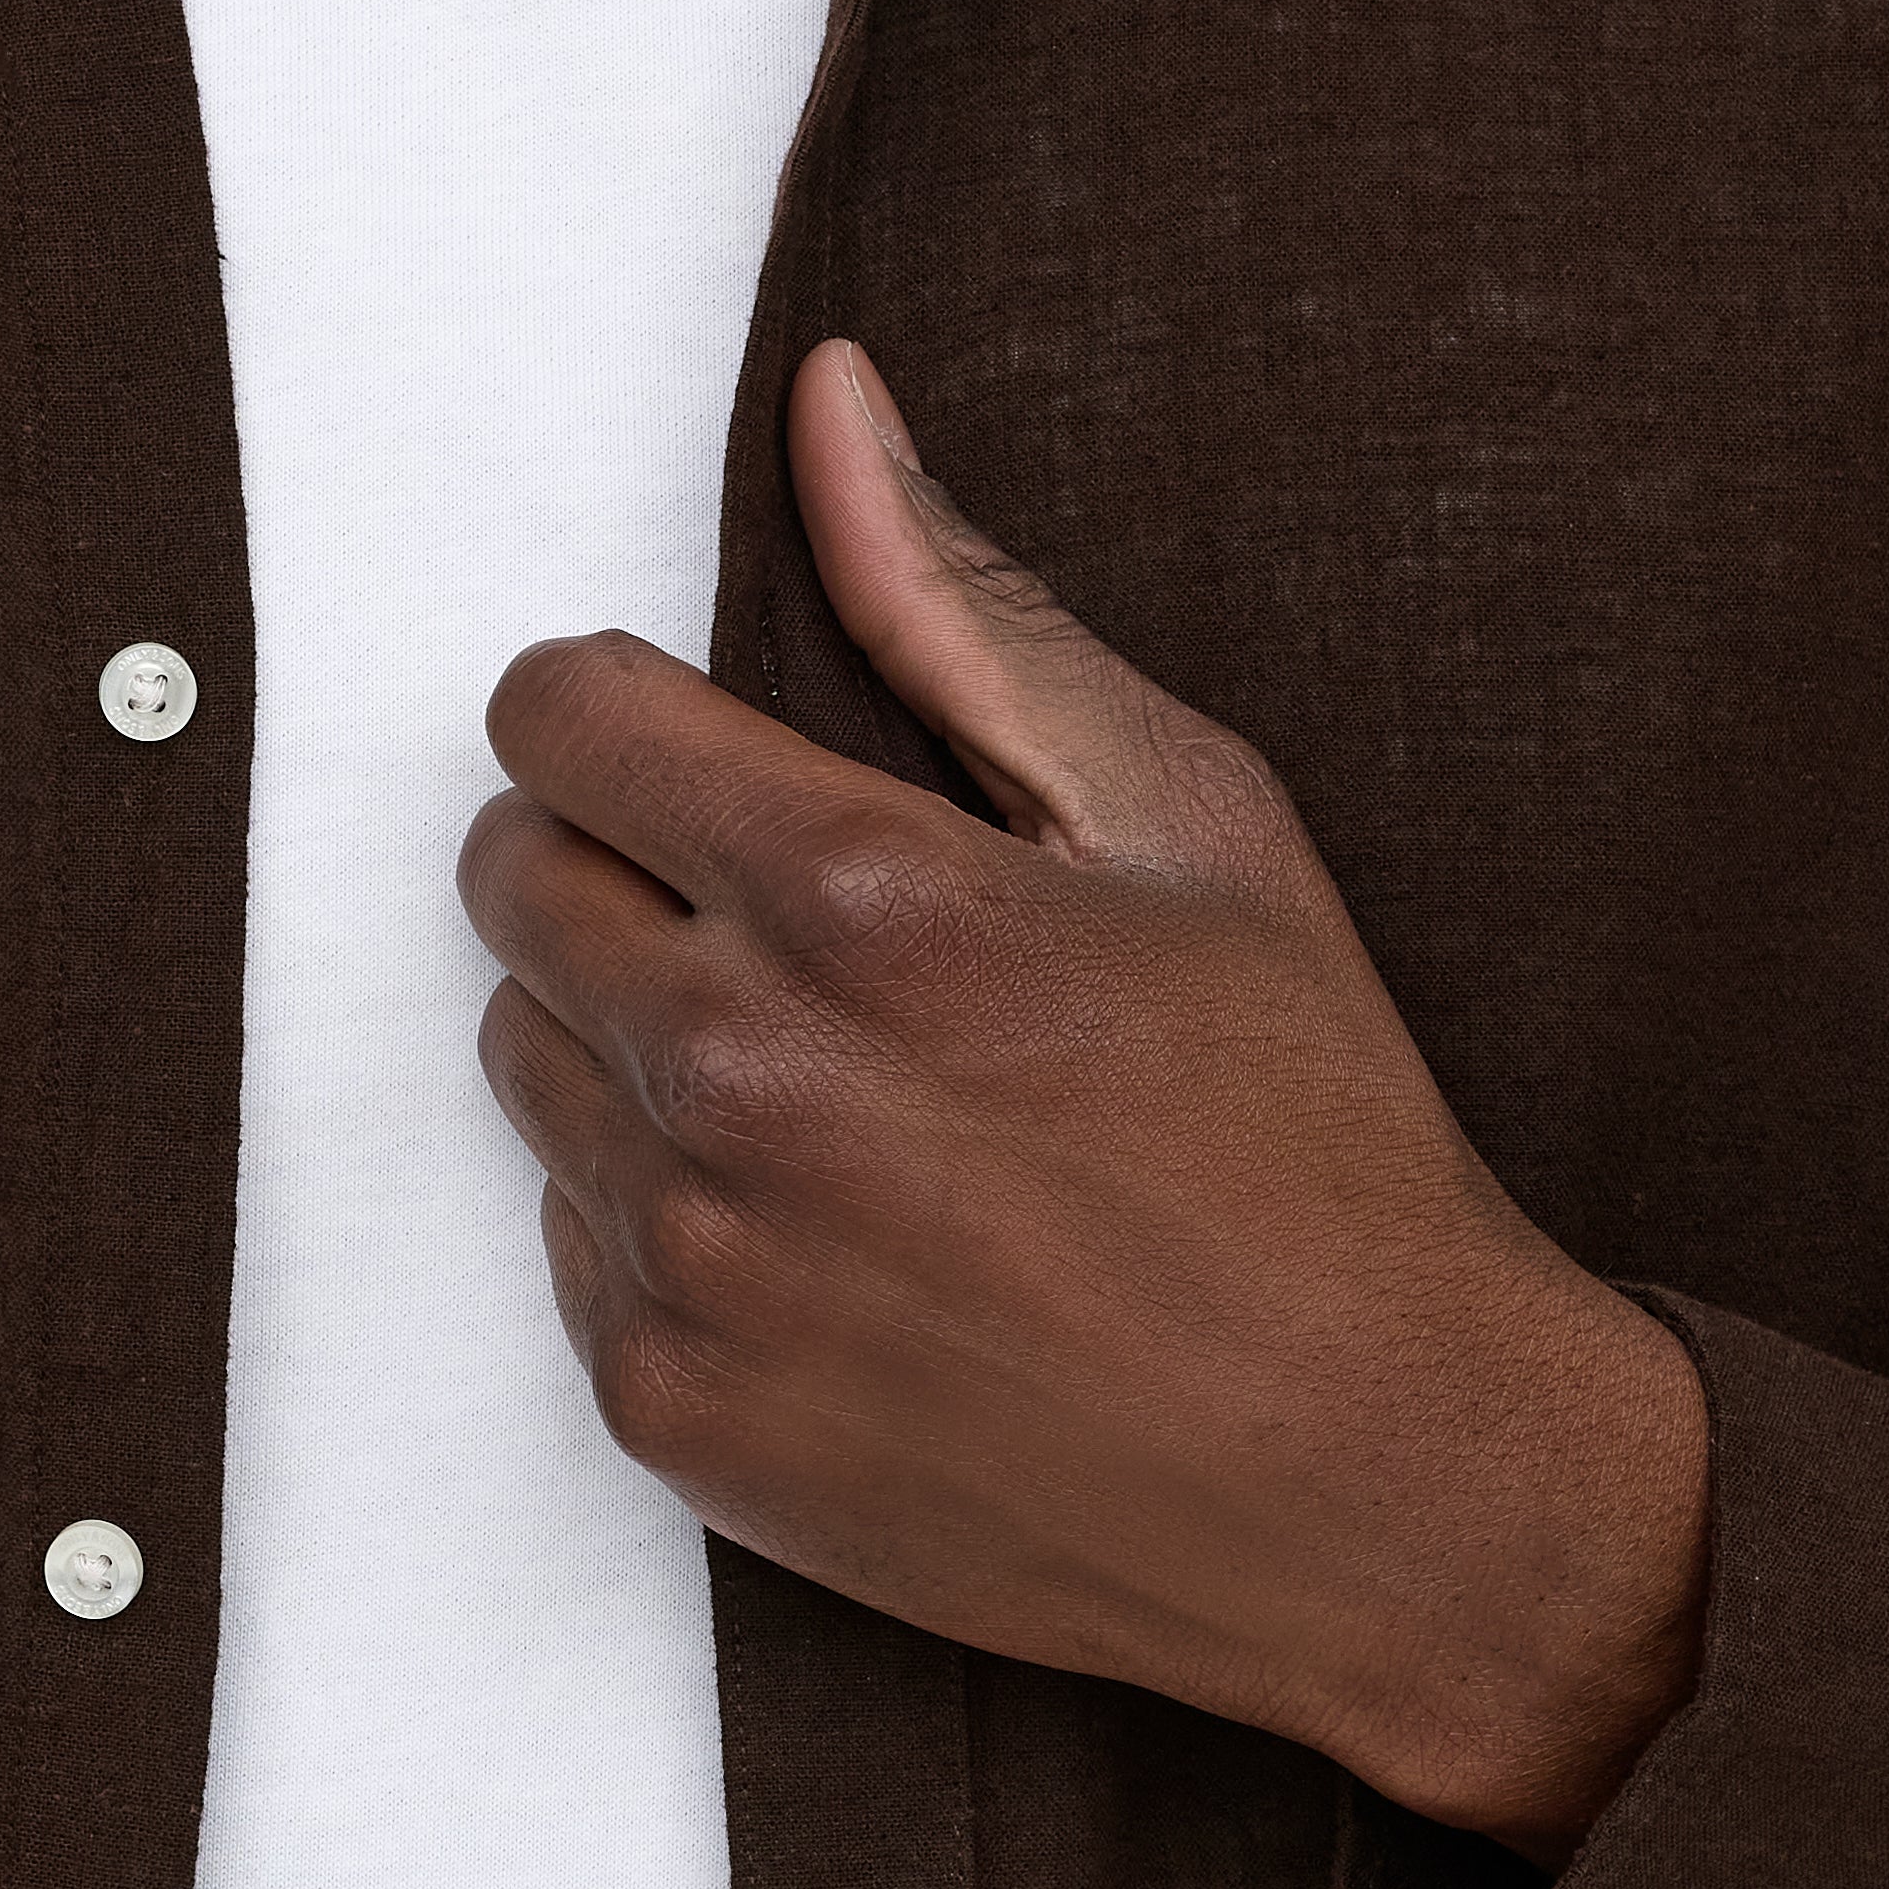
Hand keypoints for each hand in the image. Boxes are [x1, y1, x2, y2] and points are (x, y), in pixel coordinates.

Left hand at [460, 342, 1709, 1859]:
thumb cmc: (1308, 1137)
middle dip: (611, 854)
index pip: (559, 718)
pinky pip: (565, 1239)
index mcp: (861, 905)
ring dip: (624, 1033)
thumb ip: (962, 604)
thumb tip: (828, 403)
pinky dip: (658, 1211)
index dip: (612, 704)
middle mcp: (741, 1080)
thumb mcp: (1187, 819)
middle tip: (775, 911)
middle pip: (510, 876)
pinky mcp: (676, 1410)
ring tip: (819, 1075)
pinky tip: (825, 1225)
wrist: (1377, 1485)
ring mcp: (695, 1260)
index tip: (688, 744)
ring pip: (522, 1055)